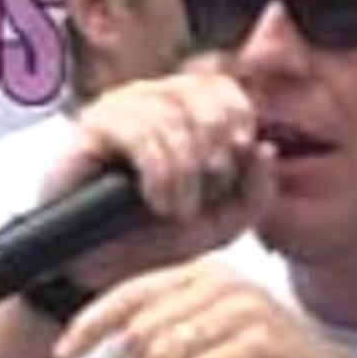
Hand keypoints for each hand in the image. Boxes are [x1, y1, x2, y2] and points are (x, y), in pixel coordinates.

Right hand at [42, 62, 265, 283]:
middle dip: (215, 149)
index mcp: (182, 110)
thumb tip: (265, 149)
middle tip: (206, 197)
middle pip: (201, 94)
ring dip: (186, 174)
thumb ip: (254, 192)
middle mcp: (149, 98)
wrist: (96, 270)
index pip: (222, 87)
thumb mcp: (220, 223)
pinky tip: (157, 203)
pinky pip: (141, 134)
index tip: (239, 162)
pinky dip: (160, 173)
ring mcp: (118, 108)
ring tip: (177, 211)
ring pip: (173, 118)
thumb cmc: (155, 240)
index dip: (239, 119)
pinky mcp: (91, 126)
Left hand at [61, 262, 356, 357]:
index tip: (64, 351)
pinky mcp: (260, 351)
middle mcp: (227, 286)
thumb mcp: (221, 345)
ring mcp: (246, 315)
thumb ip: (175, 335)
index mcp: (212, 277)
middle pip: (140, 331)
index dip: (90, 322)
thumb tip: (109, 356)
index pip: (132, 292)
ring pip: (159, 356)